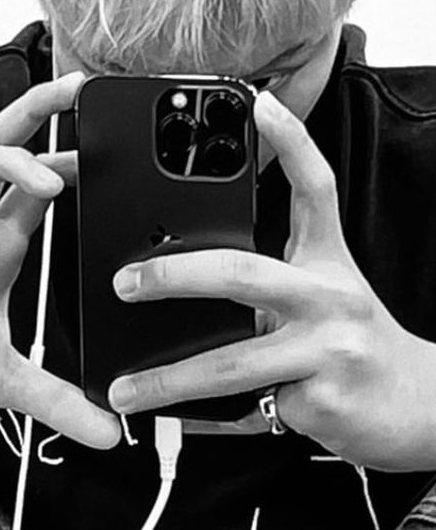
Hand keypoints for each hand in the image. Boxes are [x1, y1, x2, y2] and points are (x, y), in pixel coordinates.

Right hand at [0, 72, 120, 449]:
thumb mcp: (1, 382)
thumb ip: (56, 401)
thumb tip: (110, 435)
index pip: (40, 186)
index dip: (76, 160)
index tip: (119, 150)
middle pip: (2, 146)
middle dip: (38, 111)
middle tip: (81, 90)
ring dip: (5, 160)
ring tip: (47, 179)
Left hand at [107, 91, 435, 471]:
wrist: (421, 407)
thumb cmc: (353, 347)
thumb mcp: (323, 300)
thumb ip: (266, 288)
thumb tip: (182, 286)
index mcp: (325, 263)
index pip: (315, 190)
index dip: (292, 143)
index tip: (258, 105)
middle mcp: (329, 297)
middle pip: (241, 273)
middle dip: (171, 276)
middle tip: (122, 284)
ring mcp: (327, 349)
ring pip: (228, 361)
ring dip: (165, 380)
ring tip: (122, 390)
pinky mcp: (321, 399)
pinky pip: (243, 411)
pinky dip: (201, 420)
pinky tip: (169, 424)